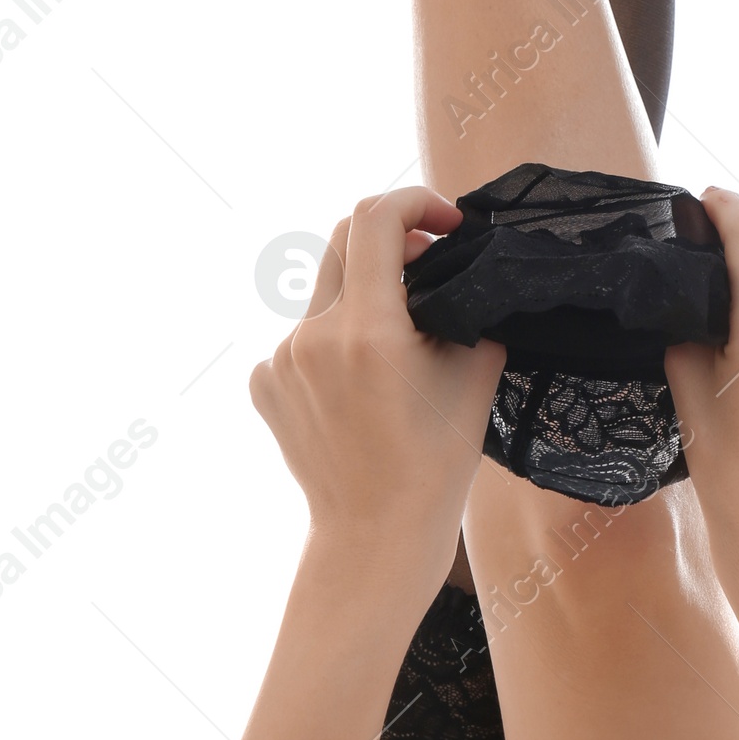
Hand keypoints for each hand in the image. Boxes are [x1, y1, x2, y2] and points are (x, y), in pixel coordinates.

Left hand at [248, 187, 503, 597]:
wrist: (374, 537)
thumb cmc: (435, 463)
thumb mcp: (474, 374)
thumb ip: (467, 305)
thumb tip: (464, 269)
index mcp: (366, 329)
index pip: (375, 219)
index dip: (415, 203)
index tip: (446, 223)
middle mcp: (312, 335)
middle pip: (344, 240)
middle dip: (392, 239)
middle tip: (430, 262)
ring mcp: (279, 360)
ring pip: (326, 292)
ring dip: (364, 295)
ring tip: (398, 343)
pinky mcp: (263, 384)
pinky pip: (303, 335)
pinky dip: (335, 339)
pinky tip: (361, 382)